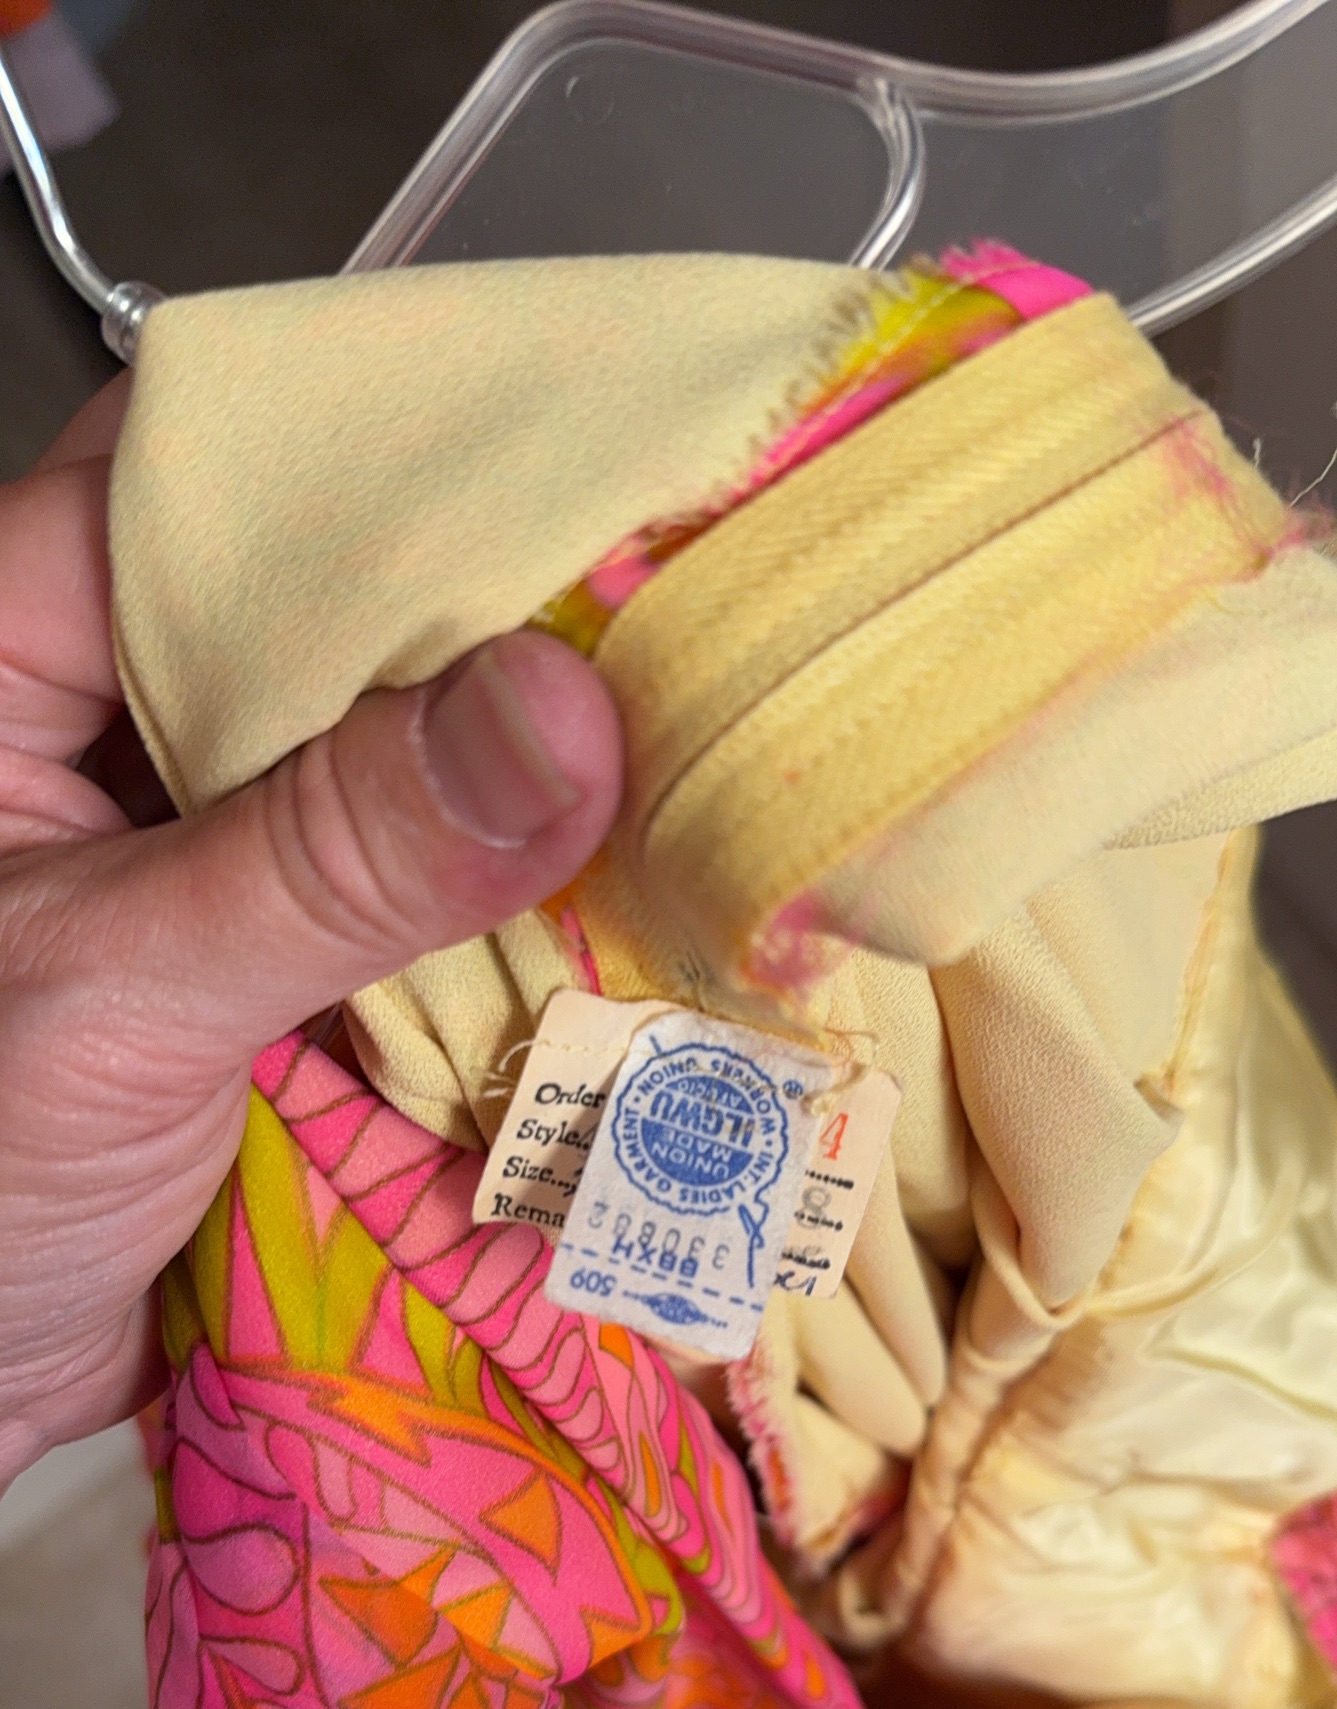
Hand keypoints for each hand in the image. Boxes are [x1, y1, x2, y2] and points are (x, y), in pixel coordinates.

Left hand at [0, 382, 622, 1485]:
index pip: (217, 480)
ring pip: (394, 761)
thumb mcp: (120, 991)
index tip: (611, 456)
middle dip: (504, 628)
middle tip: (709, 603)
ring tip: (716, 740)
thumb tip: (566, 710)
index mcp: (7, 651)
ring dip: (525, 786)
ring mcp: (205, 847)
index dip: (403, 459)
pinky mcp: (275, 963)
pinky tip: (641, 893)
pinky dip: (514, 912)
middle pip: (333, 614)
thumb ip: (332, 854)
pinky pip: (417, 900)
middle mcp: (111, 722)